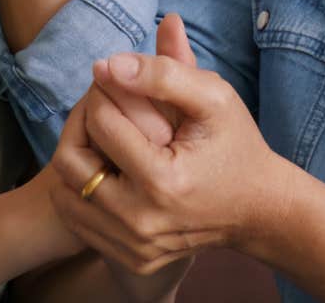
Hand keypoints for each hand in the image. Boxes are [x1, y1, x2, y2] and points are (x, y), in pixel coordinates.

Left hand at [47, 15, 288, 276]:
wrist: (259, 209)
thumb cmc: (236, 145)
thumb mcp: (214, 97)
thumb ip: (164, 72)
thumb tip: (108, 64)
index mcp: (162, 181)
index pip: (100, 123)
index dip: (103, 91)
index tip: (116, 80)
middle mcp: (142, 221)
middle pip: (70, 162)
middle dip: (79, 123)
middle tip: (100, 106)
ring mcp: (134, 246)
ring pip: (65, 194)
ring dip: (76, 156)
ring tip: (102, 135)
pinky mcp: (131, 259)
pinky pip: (78, 220)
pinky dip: (82, 190)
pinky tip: (107, 167)